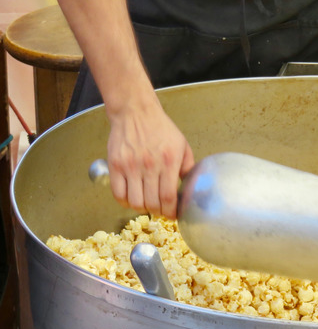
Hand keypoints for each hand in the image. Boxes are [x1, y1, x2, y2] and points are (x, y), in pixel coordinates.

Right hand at [106, 93, 194, 218]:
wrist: (136, 112)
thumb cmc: (161, 128)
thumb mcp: (182, 145)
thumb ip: (188, 167)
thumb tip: (191, 188)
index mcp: (169, 161)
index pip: (168, 197)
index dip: (171, 212)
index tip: (173, 215)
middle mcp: (149, 165)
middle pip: (152, 203)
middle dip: (158, 212)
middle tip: (161, 210)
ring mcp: (130, 166)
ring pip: (135, 202)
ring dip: (142, 208)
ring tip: (147, 203)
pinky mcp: (115, 165)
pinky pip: (118, 194)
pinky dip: (125, 202)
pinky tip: (132, 198)